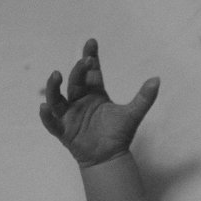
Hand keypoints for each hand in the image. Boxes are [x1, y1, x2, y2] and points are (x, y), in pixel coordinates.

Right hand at [40, 39, 159, 166]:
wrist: (110, 158)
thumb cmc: (118, 135)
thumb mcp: (133, 114)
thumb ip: (144, 98)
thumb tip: (157, 79)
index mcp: (94, 94)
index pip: (91, 72)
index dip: (90, 58)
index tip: (92, 42)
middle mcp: (79, 101)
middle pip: (76, 82)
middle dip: (79, 70)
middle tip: (86, 61)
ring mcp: (69, 115)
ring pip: (57, 98)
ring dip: (54, 87)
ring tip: (56, 74)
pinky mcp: (63, 131)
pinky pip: (51, 122)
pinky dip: (46, 116)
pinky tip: (43, 107)